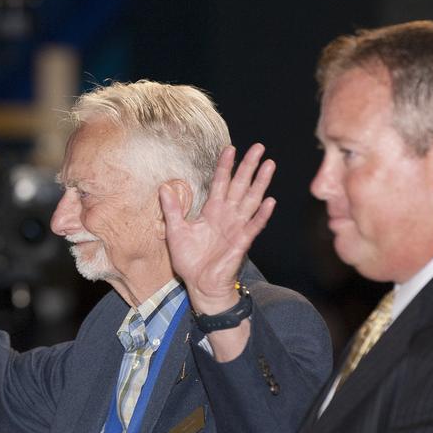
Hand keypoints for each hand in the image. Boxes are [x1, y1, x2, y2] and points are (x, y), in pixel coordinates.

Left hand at [161, 144, 275, 312]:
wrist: (200, 285)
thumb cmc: (190, 260)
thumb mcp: (175, 231)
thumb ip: (172, 210)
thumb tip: (163, 187)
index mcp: (212, 211)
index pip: (221, 182)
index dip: (225, 165)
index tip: (230, 148)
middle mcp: (227, 215)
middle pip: (241, 185)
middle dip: (249, 166)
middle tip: (259, 147)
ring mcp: (237, 227)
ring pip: (251, 200)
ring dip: (260, 183)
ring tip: (269, 165)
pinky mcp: (242, 242)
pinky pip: (254, 226)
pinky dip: (262, 214)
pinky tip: (270, 201)